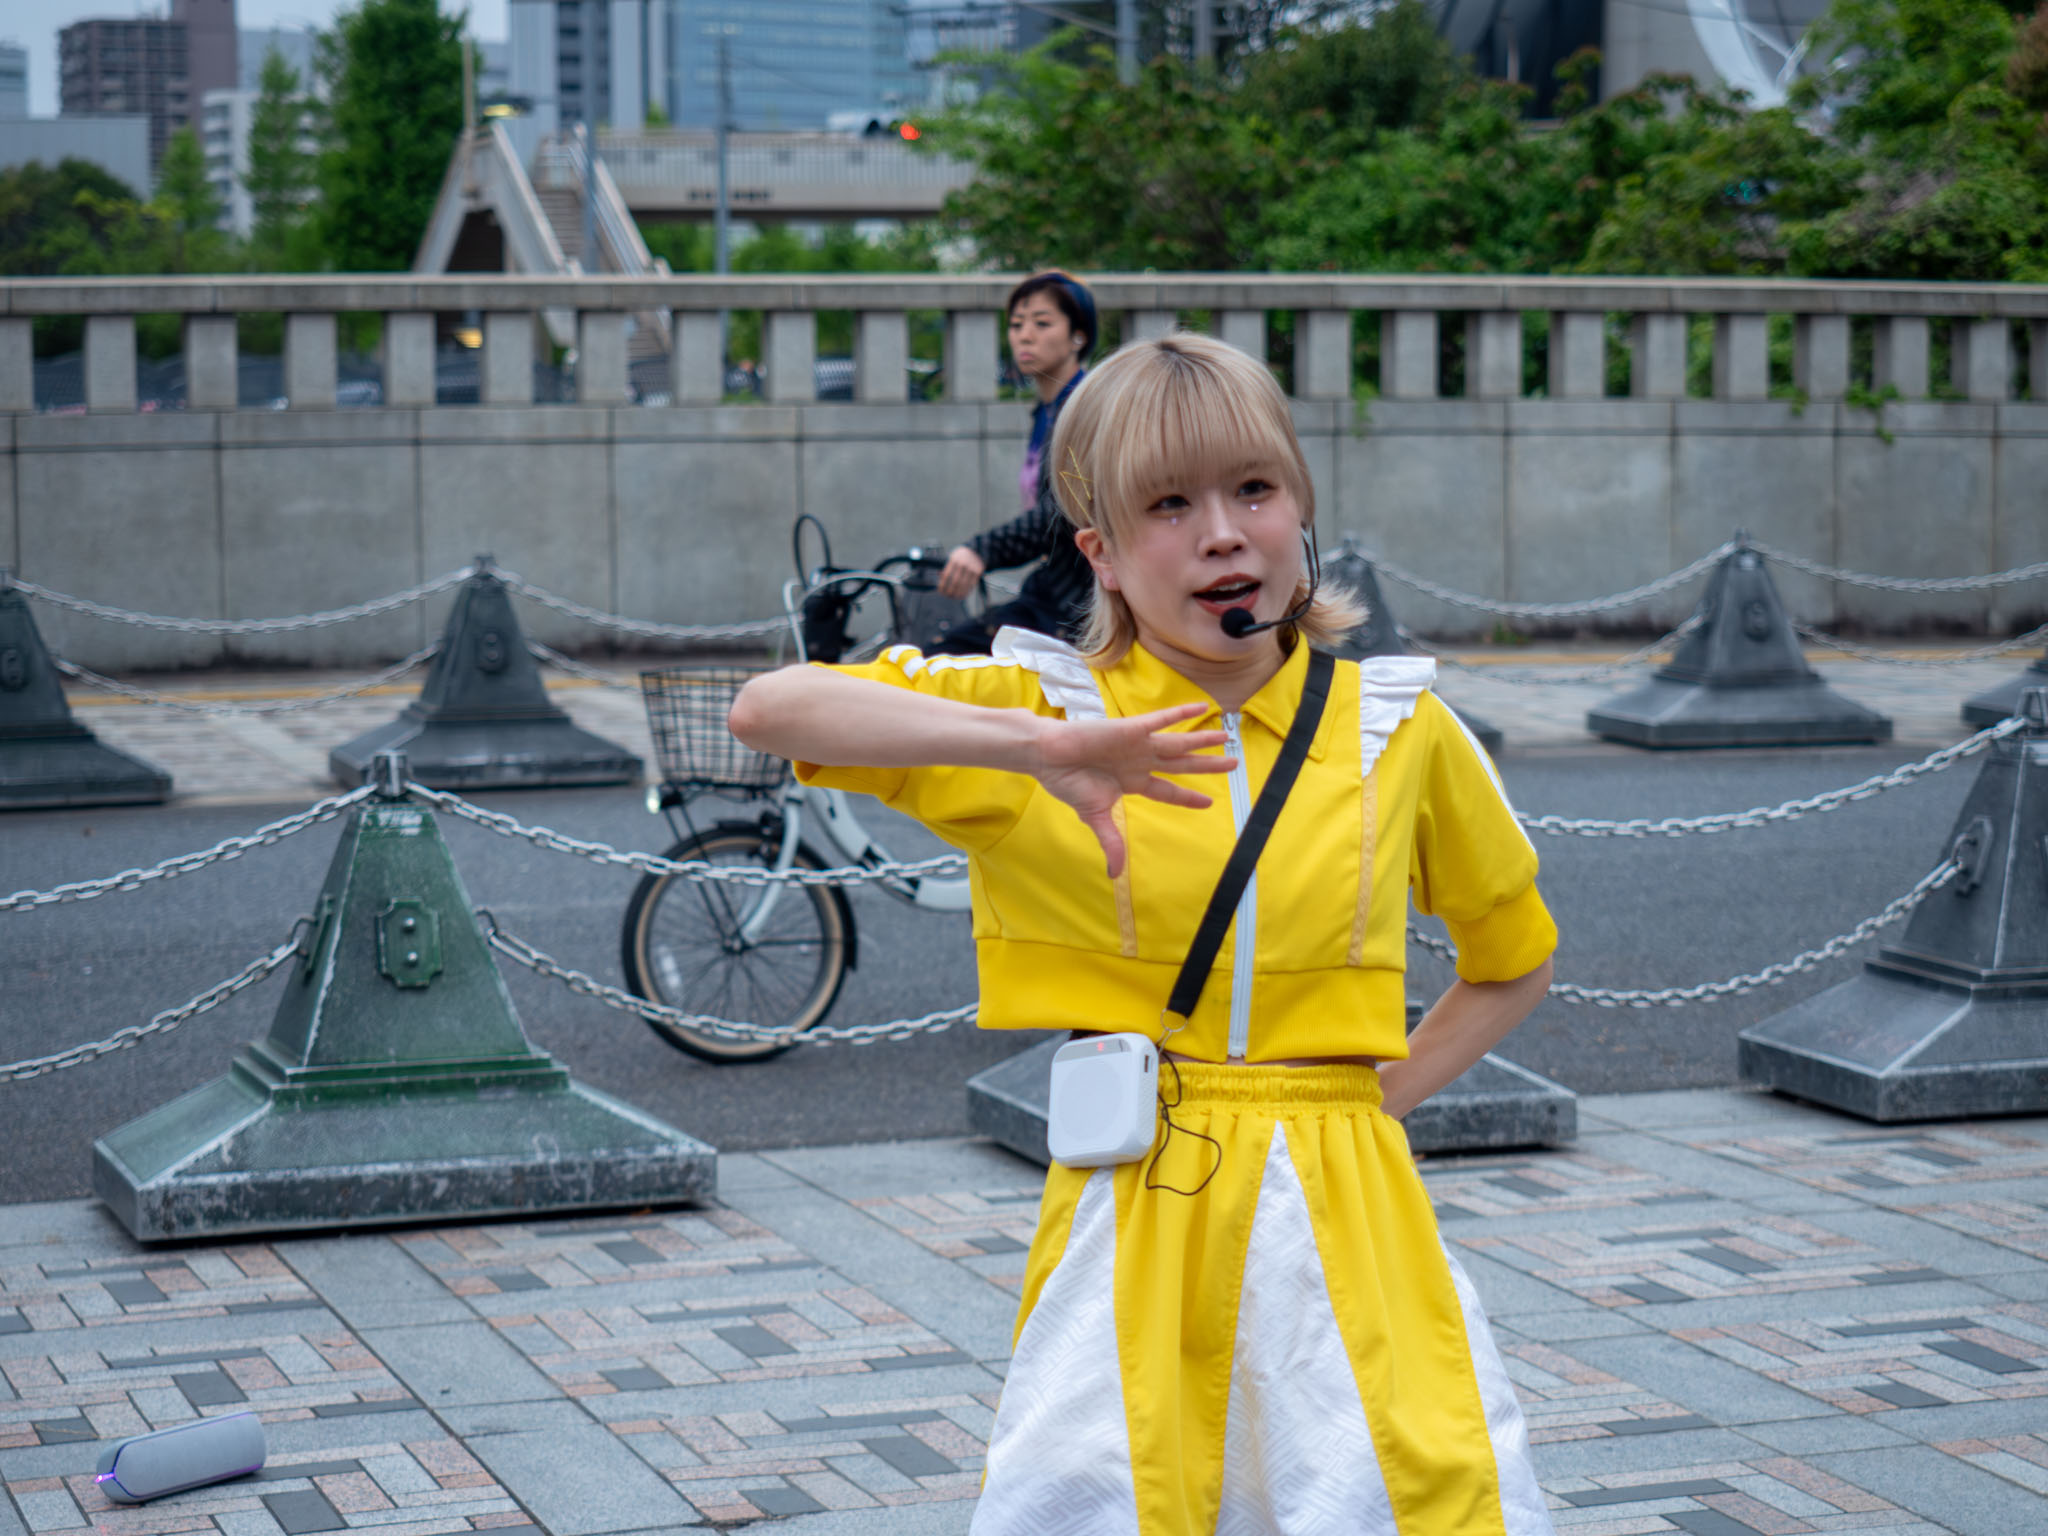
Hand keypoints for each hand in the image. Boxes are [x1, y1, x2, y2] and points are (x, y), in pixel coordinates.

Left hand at [937, 545, 985, 598]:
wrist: (977, 550)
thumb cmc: (961, 556)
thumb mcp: (952, 557)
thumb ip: (946, 566)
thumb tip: (939, 576)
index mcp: (954, 559)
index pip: (946, 575)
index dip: (942, 585)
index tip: (940, 591)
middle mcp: (963, 564)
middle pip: (955, 582)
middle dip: (950, 591)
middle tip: (947, 596)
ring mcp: (971, 568)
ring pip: (963, 585)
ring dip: (958, 593)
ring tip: (954, 597)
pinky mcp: (978, 572)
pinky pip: (971, 585)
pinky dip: (966, 591)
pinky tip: (963, 594)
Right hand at [1030, 703, 1233, 876]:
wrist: (1047, 757)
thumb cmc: (1067, 782)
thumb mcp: (1093, 816)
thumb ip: (1110, 841)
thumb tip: (1115, 875)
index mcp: (1132, 782)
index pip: (1168, 791)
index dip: (1187, 797)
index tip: (1209, 801)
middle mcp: (1140, 762)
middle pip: (1181, 765)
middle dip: (1207, 766)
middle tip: (1233, 764)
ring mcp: (1137, 745)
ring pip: (1178, 743)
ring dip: (1203, 741)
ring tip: (1226, 738)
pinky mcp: (1131, 729)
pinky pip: (1161, 720)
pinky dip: (1181, 714)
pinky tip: (1202, 709)